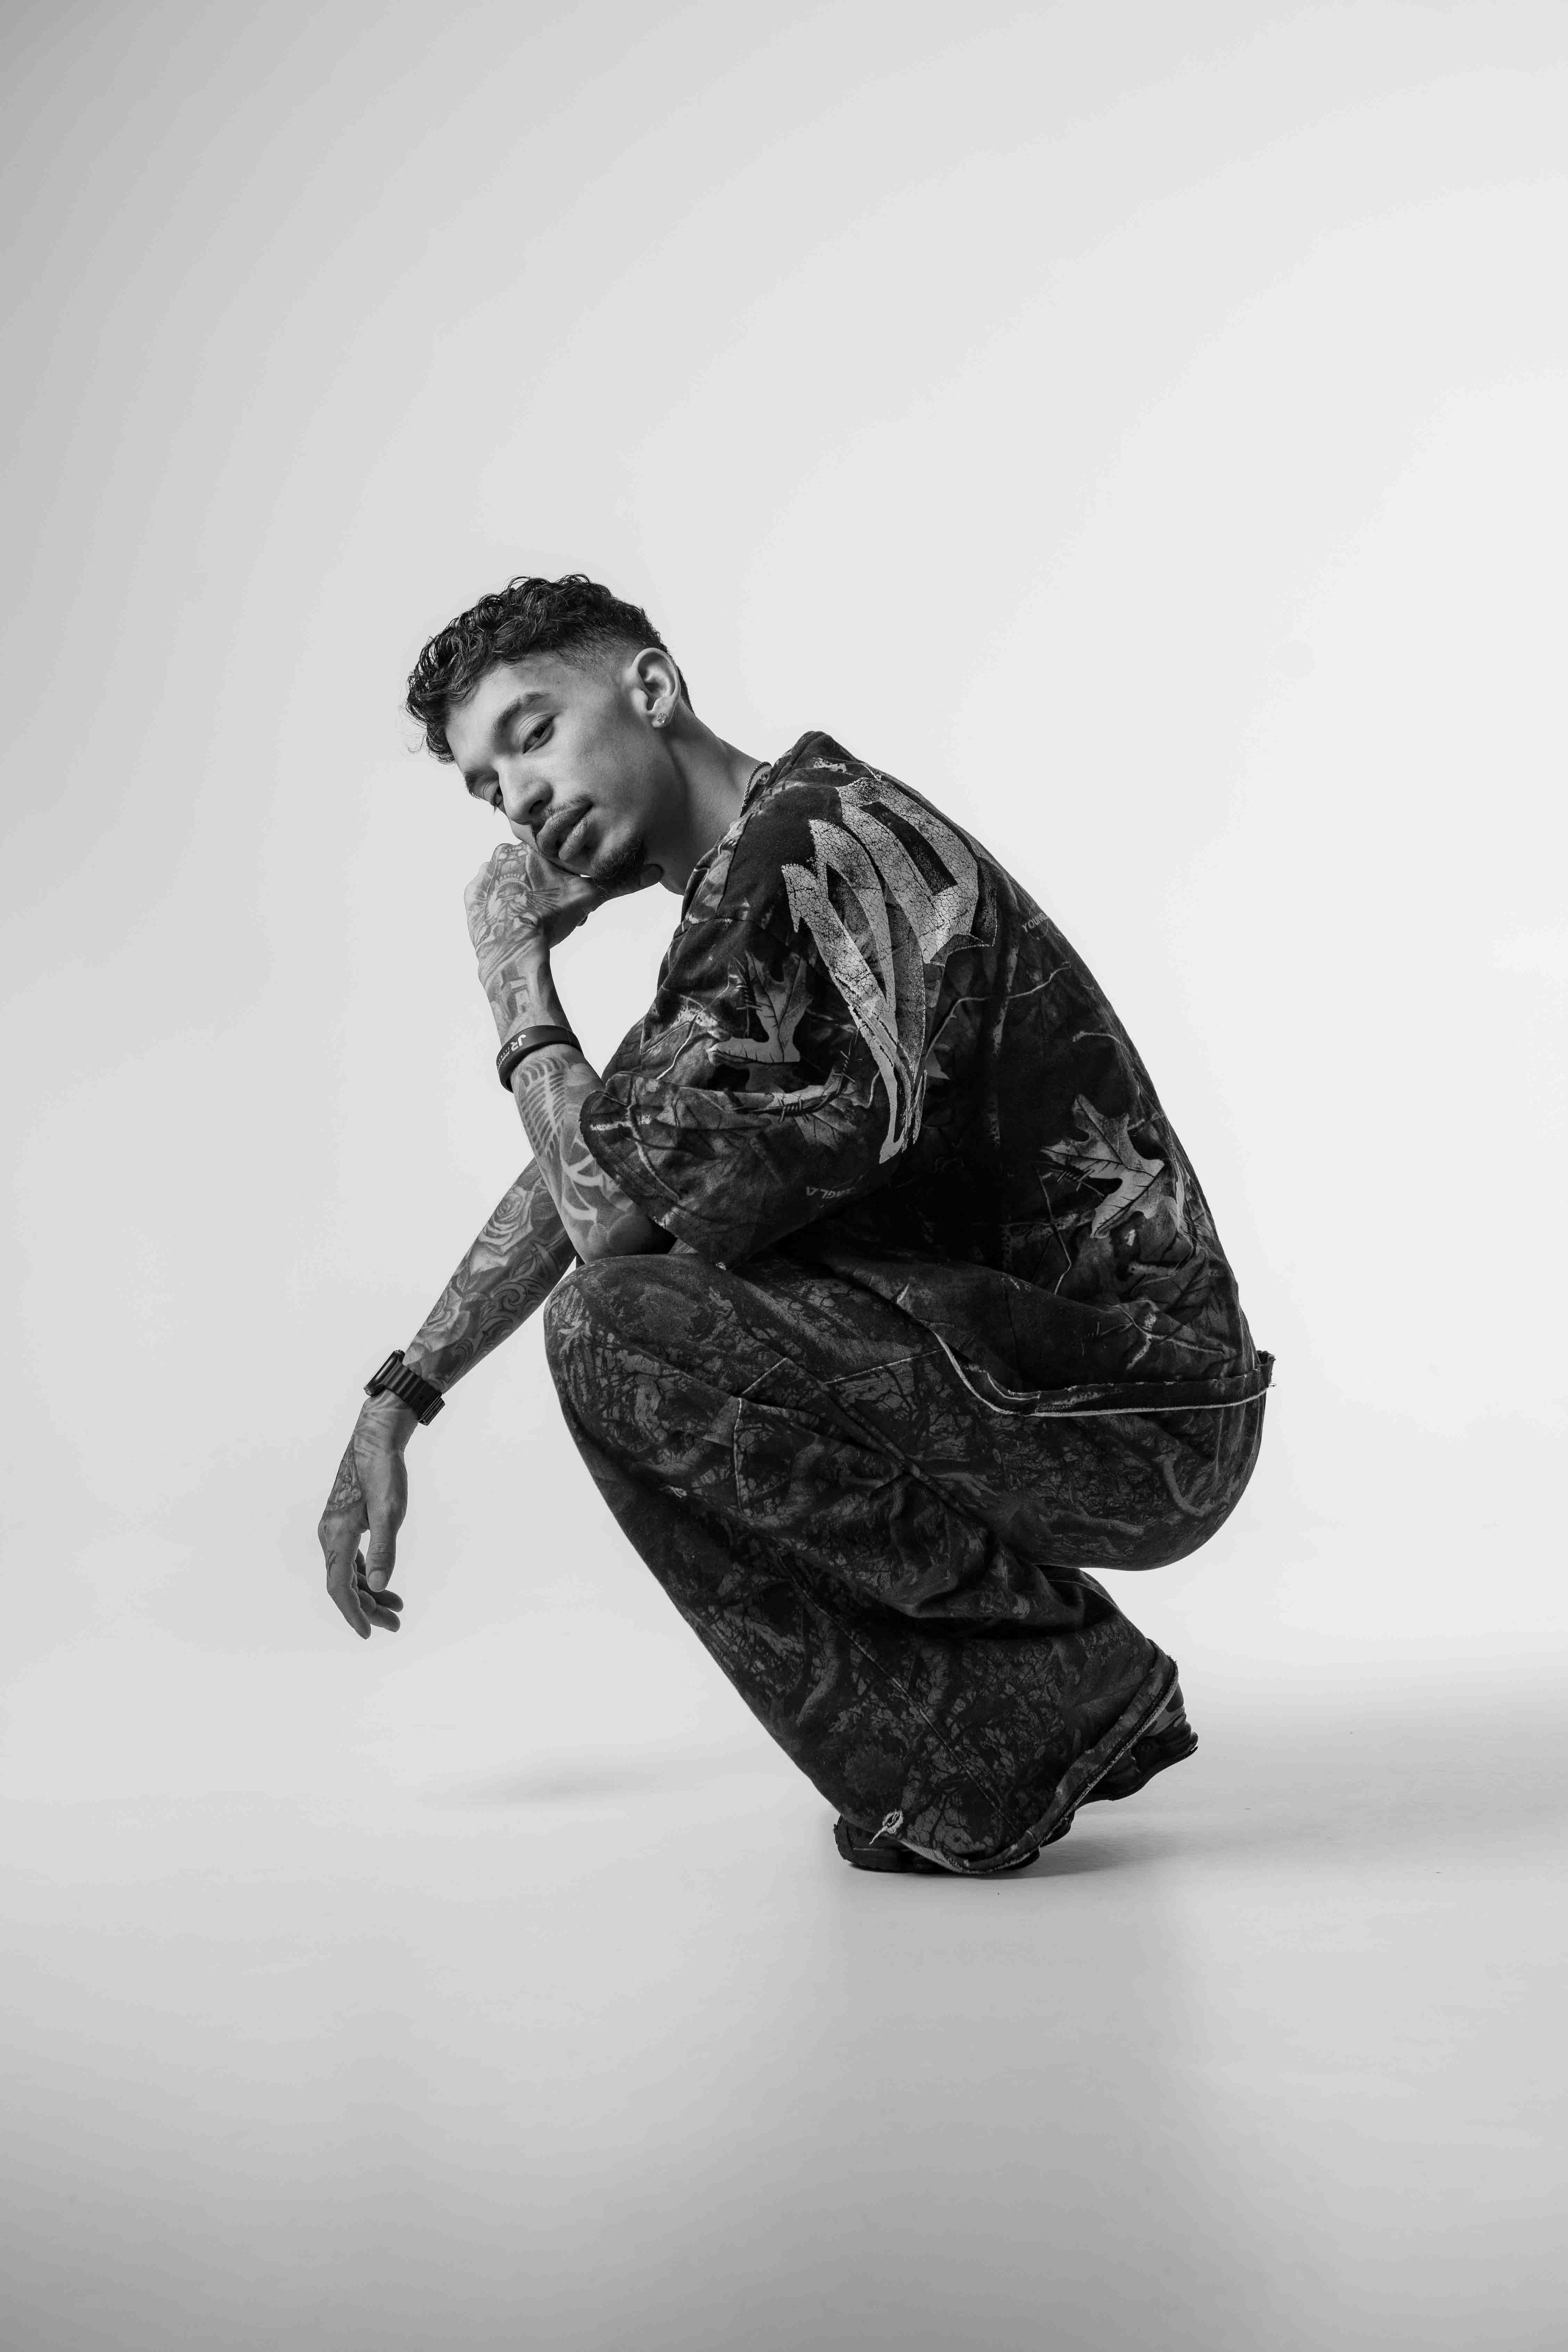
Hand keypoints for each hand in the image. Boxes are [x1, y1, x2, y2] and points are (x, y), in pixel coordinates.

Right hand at [317, 1393, 416, 1638]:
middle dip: (368, 1608)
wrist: (375, 1440)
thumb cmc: (383, 1472)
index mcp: (337, 1536)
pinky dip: (365, 1575)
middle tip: (395, 1624)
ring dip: (368, 1593)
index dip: (354, 1613)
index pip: (339, 1587)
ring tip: (396, 1608)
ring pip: (347, 1573)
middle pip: (344, 1585)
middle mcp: (330, 1536)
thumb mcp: (390, 1512)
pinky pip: (350, 1559)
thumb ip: (383, 1551)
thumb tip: (376, 1588)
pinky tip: (380, 1583)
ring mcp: (335, 1530)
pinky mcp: (344, 1523)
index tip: (370, 1633)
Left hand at [465, 839, 615, 977]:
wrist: (512, 950)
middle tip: (552, 912)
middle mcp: (503, 853)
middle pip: (529, 869)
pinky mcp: (471, 895)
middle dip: (542, 887)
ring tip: (531, 917)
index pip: (551, 857)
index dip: (563, 878)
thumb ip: (615, 883)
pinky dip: (500, 903)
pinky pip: (489, 893)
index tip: (567, 897)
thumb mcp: (587, 898)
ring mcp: (484, 874)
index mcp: (531, 847)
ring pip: (509, 880)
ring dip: (520, 893)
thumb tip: (647, 872)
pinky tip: (511, 917)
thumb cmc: (548, 920)